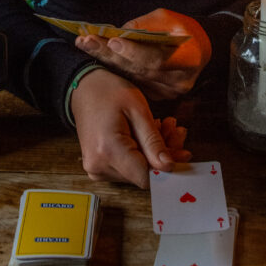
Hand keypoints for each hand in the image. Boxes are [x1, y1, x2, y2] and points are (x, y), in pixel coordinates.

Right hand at [70, 68, 190, 188]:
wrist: (83, 88)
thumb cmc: (109, 92)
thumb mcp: (137, 109)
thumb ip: (153, 141)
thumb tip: (168, 166)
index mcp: (108, 150)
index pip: (145, 177)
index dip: (167, 167)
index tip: (182, 152)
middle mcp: (98, 166)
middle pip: (142, 174)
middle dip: (163, 154)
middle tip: (176, 130)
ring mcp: (95, 169)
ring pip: (136, 171)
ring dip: (153, 152)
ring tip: (163, 127)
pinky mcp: (97, 167)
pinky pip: (126, 167)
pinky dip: (141, 153)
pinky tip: (148, 135)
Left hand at [75, 8, 210, 100]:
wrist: (199, 50)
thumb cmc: (183, 29)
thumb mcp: (169, 19)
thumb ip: (146, 25)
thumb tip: (120, 31)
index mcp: (188, 59)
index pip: (157, 58)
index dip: (134, 51)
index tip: (113, 40)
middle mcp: (179, 81)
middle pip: (139, 69)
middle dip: (110, 54)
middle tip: (87, 41)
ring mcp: (169, 92)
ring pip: (133, 76)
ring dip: (107, 60)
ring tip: (85, 45)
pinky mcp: (159, 95)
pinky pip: (134, 81)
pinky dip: (115, 68)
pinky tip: (99, 55)